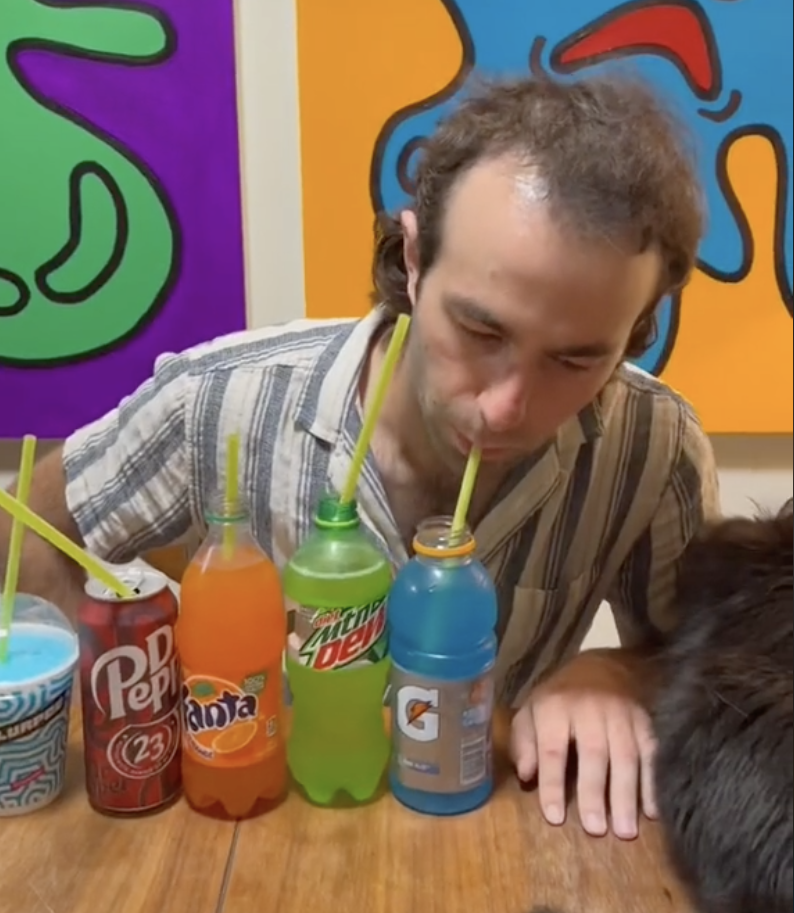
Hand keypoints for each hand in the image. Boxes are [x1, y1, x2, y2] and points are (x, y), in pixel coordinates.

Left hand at [509, 649, 658, 840]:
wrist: (604, 665)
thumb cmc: (561, 697)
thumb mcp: (532, 710)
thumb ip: (524, 742)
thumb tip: (526, 776)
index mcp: (555, 707)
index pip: (552, 749)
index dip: (552, 783)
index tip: (554, 817)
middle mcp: (590, 709)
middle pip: (593, 753)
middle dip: (594, 792)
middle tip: (595, 829)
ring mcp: (622, 714)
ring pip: (625, 755)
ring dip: (626, 794)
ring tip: (625, 830)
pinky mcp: (646, 721)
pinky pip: (652, 753)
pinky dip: (653, 782)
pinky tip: (653, 811)